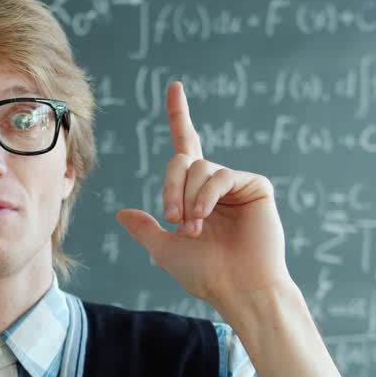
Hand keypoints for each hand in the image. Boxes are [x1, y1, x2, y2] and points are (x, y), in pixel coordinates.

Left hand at [116, 81, 291, 305]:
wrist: (237, 288)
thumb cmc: (205, 274)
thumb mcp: (164, 250)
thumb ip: (145, 228)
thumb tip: (120, 213)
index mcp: (196, 194)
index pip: (186, 147)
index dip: (180, 116)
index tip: (174, 87)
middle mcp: (216, 184)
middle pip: (182, 160)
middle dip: (171, 188)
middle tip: (173, 219)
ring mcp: (236, 183)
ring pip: (198, 168)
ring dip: (188, 198)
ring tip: (193, 227)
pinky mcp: (255, 186)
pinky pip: (220, 175)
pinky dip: (206, 195)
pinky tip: (205, 216)